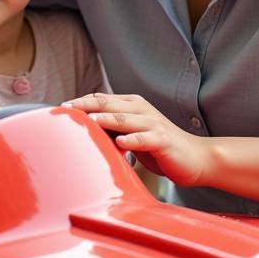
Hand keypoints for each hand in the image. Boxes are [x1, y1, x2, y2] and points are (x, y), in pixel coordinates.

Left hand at [62, 93, 210, 186]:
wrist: (197, 158)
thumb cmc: (159, 146)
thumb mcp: (132, 134)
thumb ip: (112, 129)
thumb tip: (83, 130)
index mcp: (132, 105)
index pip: (102, 99)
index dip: (81, 102)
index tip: (61, 108)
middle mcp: (141, 109)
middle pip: (109, 105)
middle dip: (86, 106)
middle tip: (66, 110)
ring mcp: (153, 124)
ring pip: (126, 119)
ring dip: (107, 120)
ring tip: (90, 121)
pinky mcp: (163, 140)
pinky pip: (146, 138)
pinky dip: (133, 140)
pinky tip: (121, 143)